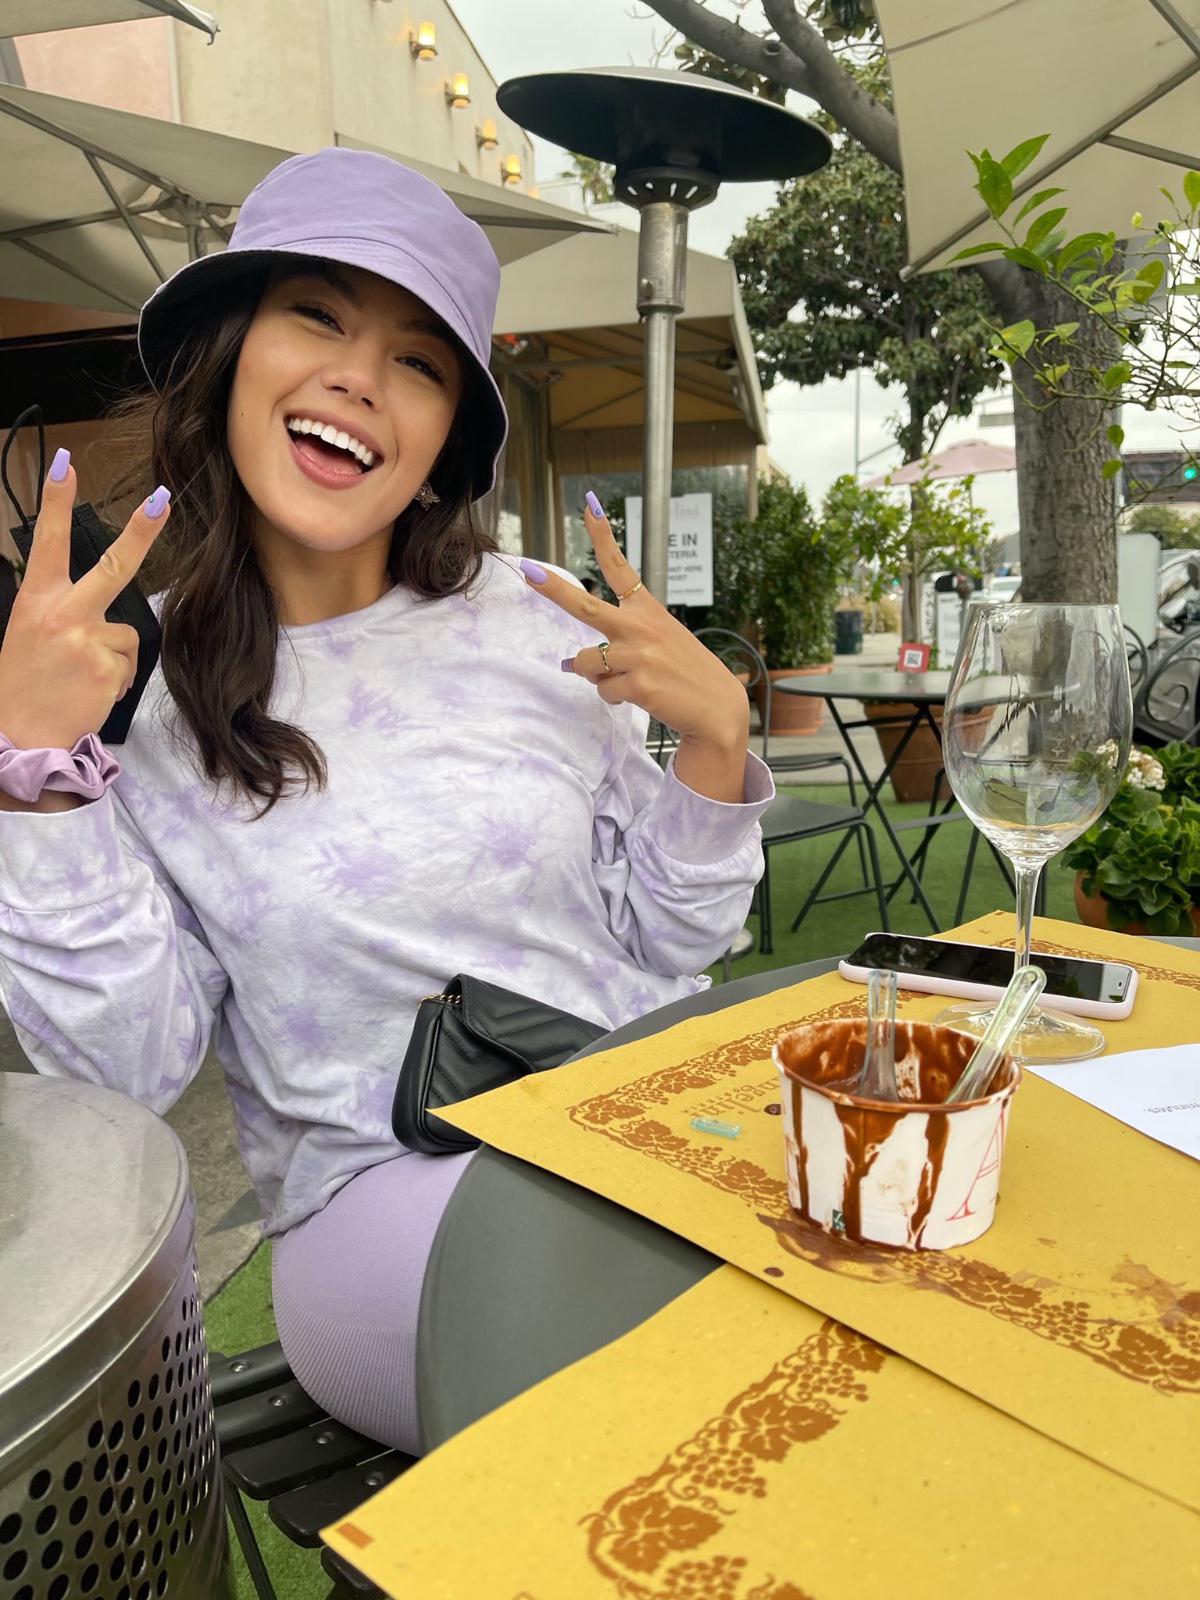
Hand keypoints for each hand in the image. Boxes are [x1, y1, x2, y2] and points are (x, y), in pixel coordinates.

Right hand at [0, 450, 170, 749]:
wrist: (19, 738)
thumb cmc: (23, 687)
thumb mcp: (27, 636)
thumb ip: (60, 613)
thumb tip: (99, 612)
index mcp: (35, 601)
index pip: (46, 542)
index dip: (55, 501)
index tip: (66, 463)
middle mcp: (61, 614)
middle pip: (112, 565)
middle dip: (140, 531)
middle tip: (161, 499)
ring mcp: (87, 640)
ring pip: (125, 633)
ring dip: (112, 656)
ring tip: (79, 678)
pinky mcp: (109, 667)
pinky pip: (128, 664)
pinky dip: (116, 679)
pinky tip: (89, 692)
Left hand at [520, 495, 749, 752]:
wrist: (718, 707)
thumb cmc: (685, 672)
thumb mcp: (661, 642)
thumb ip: (617, 646)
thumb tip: (570, 664)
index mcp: (647, 610)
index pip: (620, 568)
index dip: (603, 536)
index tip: (589, 506)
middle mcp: (640, 627)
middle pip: (585, 605)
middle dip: (552, 589)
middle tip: (526, 572)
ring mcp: (639, 655)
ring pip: (585, 664)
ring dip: (597, 677)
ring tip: (628, 680)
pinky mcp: (638, 684)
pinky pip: (604, 692)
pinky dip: (615, 698)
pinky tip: (641, 695)